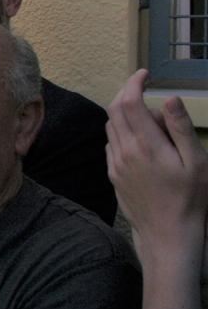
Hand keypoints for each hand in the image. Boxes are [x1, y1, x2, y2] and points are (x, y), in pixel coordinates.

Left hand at [106, 69, 207, 256]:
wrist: (168, 235)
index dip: (134, 82)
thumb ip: (180, 127)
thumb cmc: (190, 199)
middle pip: (114, 109)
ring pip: (111, 126)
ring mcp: (115, 163)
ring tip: (155, 124)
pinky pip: (112, 144)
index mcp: (145, 144)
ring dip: (126, 114)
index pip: (129, 101)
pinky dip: (123, 133)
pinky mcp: (113, 175)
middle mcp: (124, 151)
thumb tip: (169, 99)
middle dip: (128, 93)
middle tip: (147, 90)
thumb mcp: (197, 161)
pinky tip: (143, 142)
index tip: (145, 74)